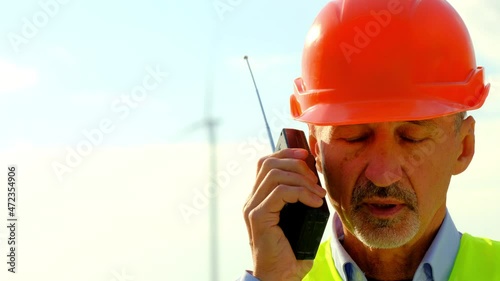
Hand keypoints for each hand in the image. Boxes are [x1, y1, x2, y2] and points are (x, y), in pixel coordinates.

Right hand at [243, 148, 326, 280]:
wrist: (279, 278)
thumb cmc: (291, 252)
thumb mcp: (299, 220)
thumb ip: (300, 199)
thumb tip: (317, 182)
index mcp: (259, 198)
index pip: (266, 163)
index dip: (286, 153)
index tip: (307, 155)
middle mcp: (252, 200)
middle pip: (269, 163)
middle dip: (296, 164)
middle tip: (316, 180)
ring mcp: (252, 207)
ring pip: (275, 174)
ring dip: (302, 180)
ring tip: (319, 195)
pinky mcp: (258, 216)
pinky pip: (280, 191)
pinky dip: (301, 193)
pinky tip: (315, 203)